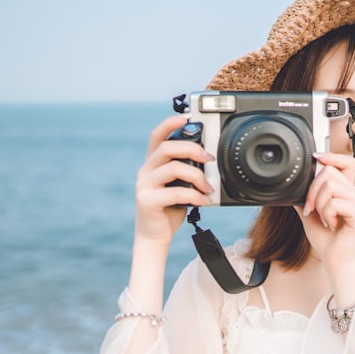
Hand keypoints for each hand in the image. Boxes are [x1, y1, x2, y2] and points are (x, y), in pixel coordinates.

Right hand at [133, 115, 214, 245]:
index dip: (170, 123)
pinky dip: (193, 196)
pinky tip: (203, 201)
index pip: (157, 136)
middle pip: (166, 147)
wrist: (155, 236)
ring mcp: (144, 185)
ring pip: (172, 168)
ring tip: (208, 187)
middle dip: (191, 148)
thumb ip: (187, 171)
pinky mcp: (147, 201)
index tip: (187, 117)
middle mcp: (146, 171)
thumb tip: (210, 159)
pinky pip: (174, 192)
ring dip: (196, 175)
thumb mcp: (179, 185)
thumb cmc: (170, 208)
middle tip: (209, 158)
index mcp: (153, 163)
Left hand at [296, 152, 354, 290]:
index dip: (331, 156)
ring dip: (319, 203)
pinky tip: (331, 225)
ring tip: (323, 218)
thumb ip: (305, 199)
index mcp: (347, 192)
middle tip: (312, 209)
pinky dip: (327, 214)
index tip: (316, 158)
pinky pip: (336, 203)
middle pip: (330, 172)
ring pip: (331, 186)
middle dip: (313, 190)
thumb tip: (293, 186)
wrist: (336, 262)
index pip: (346, 162)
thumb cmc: (327, 241)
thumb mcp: (310, 215)